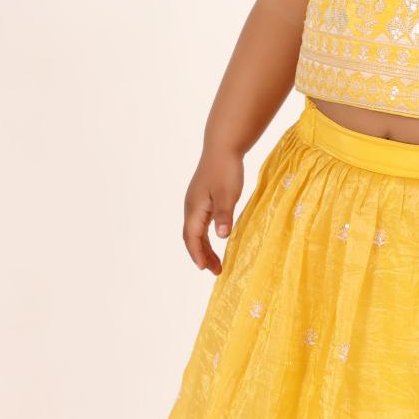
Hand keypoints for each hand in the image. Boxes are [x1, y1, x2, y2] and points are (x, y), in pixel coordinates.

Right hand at [183, 145, 244, 273]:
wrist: (223, 147)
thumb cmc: (226, 169)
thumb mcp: (228, 194)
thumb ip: (224, 215)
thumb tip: (221, 236)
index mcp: (194, 208)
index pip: (192, 237)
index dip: (198, 254)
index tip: (205, 269)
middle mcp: (191, 207)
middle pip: (192, 237)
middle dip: (201, 255)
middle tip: (216, 271)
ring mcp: (196, 203)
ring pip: (196, 231)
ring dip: (204, 247)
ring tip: (218, 262)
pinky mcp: (203, 199)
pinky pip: (200, 224)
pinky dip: (206, 236)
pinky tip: (217, 240)